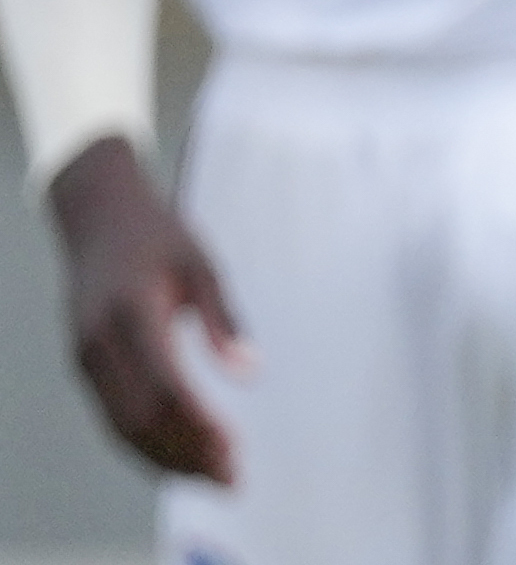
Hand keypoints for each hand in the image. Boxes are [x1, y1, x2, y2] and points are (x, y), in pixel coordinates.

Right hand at [48, 135, 243, 483]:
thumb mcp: (202, 262)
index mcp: (130, 313)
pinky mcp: (84, 366)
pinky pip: (112, 418)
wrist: (98, 217)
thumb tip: (251, 372)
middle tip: (233, 478)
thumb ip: (225, 317)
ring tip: (216, 478)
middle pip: (139, 418)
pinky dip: (146, 444)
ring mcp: (84, 358)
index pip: (163, 386)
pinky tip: (183, 458)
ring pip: (121, 427)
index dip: (197, 424)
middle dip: (186, 454)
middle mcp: (97, 343)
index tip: (234, 447)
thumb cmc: (159, 236)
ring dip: (167, 458)